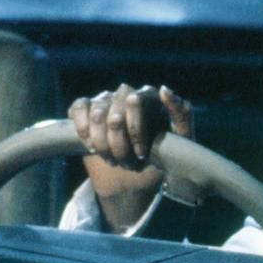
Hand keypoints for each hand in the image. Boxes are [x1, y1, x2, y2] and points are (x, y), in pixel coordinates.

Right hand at [68, 84, 192, 232]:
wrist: (138, 173)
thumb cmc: (164, 153)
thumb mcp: (182, 137)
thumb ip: (181, 113)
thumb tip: (164, 89)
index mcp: (150, 97)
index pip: (136, 102)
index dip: (135, 131)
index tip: (140, 155)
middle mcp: (126, 93)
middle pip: (115, 114)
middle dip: (119, 145)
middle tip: (126, 163)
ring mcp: (106, 99)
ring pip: (97, 114)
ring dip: (102, 143)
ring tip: (112, 159)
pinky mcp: (87, 107)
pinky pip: (79, 108)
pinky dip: (83, 129)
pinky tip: (91, 146)